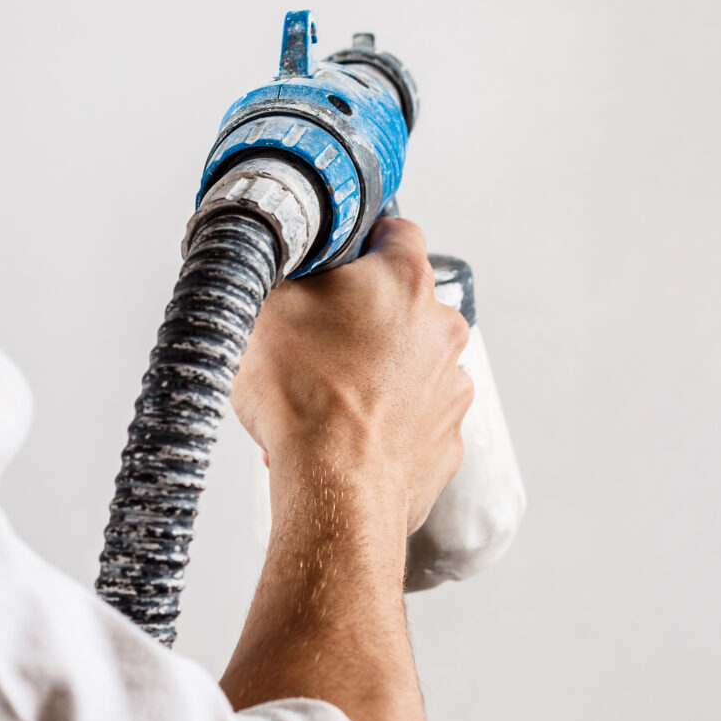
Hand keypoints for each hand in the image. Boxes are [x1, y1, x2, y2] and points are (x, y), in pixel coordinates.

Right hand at [231, 216, 472, 538]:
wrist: (336, 488)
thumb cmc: (304, 397)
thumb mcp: (268, 306)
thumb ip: (288, 273)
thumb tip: (287, 263)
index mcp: (405, 280)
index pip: (395, 232)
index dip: (360, 243)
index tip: (338, 262)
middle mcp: (443, 328)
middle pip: (403, 306)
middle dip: (363, 320)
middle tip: (316, 344)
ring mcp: (453, 386)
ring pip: (410, 366)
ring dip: (377, 375)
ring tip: (326, 402)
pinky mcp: (449, 440)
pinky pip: (415, 420)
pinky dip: (387, 425)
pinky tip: (347, 438)